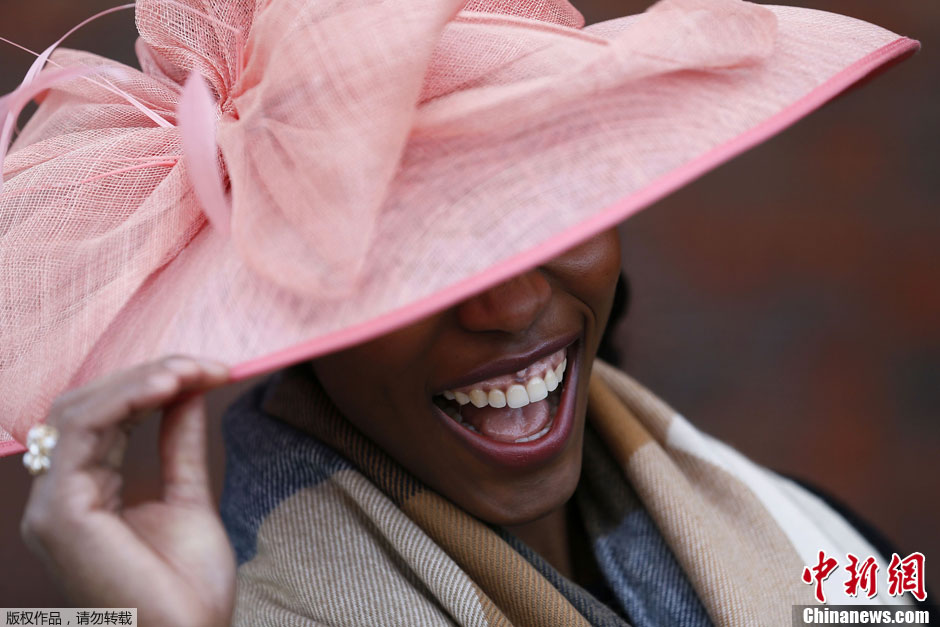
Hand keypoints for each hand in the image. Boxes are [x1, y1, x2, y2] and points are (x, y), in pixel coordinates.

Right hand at [20, 356, 235, 626]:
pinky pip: (82, 431)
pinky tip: (169, 386)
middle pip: (86, 407)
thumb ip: (180, 443)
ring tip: (192, 370)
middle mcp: (57, 499)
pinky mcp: (59, 513)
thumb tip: (187, 391)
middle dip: (148, 375)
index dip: (150, 384)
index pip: (102, 419)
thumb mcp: (188, 497)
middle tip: (206, 365)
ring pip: (79, 411)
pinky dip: (125, 399)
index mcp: (83, 497)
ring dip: (141, 379)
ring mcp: (51, 507)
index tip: (209, 370)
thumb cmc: (188, 588)